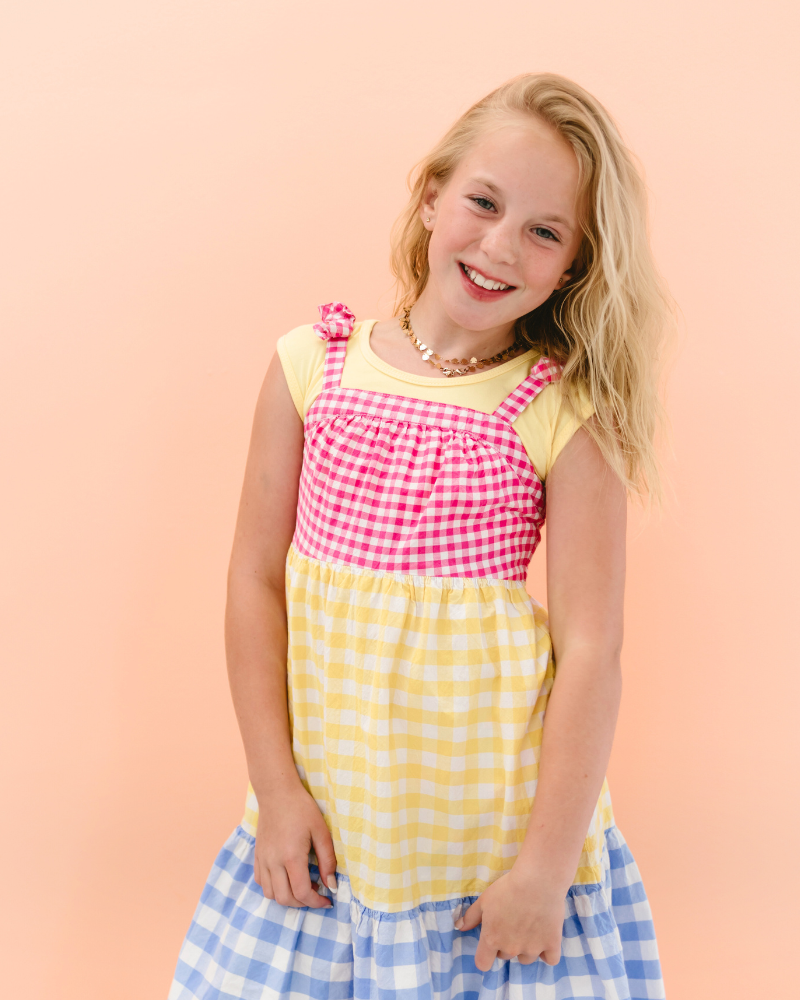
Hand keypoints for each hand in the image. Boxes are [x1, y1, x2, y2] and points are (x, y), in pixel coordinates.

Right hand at [253, 782, 336, 908]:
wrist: (277, 793)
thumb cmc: (302, 809)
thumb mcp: (321, 832)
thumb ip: (327, 860)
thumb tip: (331, 885)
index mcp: (291, 857)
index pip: (302, 893)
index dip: (316, 902)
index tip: (327, 901)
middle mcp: (273, 862)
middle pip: (285, 899)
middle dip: (303, 903)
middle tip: (317, 894)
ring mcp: (262, 860)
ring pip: (270, 894)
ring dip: (287, 897)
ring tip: (302, 886)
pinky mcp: (257, 856)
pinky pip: (261, 882)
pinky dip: (274, 888)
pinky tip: (286, 878)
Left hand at [454, 868, 565, 971]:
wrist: (537, 881)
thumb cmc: (508, 888)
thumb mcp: (484, 899)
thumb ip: (471, 916)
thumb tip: (459, 927)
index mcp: (492, 939)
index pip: (483, 964)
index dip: (485, 955)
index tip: (490, 945)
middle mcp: (511, 948)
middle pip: (505, 955)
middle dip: (507, 943)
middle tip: (513, 922)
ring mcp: (532, 949)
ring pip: (526, 958)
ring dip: (526, 947)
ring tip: (530, 925)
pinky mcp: (551, 945)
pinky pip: (550, 959)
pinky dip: (548, 951)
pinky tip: (545, 935)